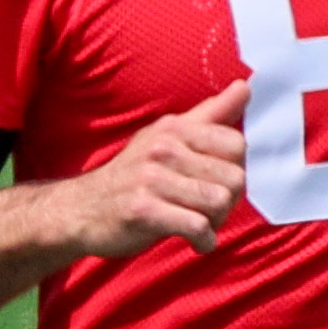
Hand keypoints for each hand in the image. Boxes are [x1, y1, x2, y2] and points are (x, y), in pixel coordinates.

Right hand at [58, 82, 251, 255]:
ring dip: (216, 222)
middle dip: (228, 202)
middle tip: (207, 210)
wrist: (82, 209)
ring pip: (218, 203)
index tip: (216, 183)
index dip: (234, 170)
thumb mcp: (168, 136)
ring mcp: (151, 178)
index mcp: (173, 128)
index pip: (236, 145)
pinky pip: (197, 227)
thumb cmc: (135, 175)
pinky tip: (195, 242)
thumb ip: (210, 114)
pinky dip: (203, 241)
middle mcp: (162, 148)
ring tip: (199, 224)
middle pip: (234, 178)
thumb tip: (246, 86)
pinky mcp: (143, 210)